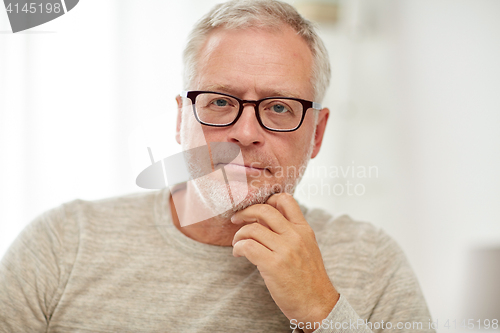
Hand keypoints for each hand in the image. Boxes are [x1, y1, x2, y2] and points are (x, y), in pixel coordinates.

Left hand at [231, 193, 338, 330]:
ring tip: (238, 244)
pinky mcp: (273, 265)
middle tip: (236, 219)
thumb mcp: (307, 248)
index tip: (255, 210)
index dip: (266, 200)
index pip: (285, 200)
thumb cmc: (309, 279)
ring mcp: (285, 250)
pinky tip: (238, 254)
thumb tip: (265, 222)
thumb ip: (291, 233)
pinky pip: (248, 246)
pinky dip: (238, 248)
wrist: (318, 305)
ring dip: (239, 235)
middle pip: (264, 210)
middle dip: (245, 212)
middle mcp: (295, 236)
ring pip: (252, 229)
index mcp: (304, 230)